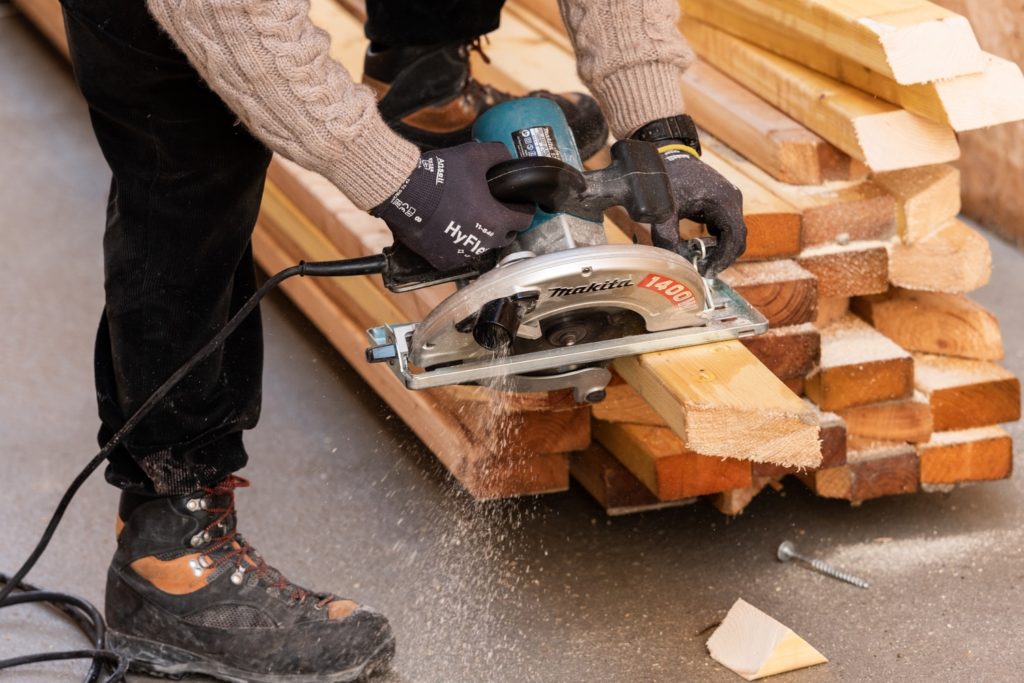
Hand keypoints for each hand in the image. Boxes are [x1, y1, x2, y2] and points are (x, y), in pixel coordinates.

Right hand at [371, 142, 533, 270]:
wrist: (404, 193)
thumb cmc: (440, 176)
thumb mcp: (474, 155)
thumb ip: (498, 155)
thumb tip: (508, 158)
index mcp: (496, 221)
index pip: (523, 220)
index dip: (522, 208)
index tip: (516, 202)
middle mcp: (483, 243)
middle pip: (504, 235)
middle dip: (502, 222)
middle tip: (490, 206)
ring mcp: (463, 254)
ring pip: (481, 246)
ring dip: (479, 234)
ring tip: (466, 215)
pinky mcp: (443, 261)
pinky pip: (458, 254)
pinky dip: (456, 243)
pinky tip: (449, 227)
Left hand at [656, 146, 746, 276]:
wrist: (668, 153)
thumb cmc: (667, 179)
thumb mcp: (665, 211)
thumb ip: (668, 237)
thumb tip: (675, 262)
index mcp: (724, 201)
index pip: (734, 238)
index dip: (724, 258)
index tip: (708, 271)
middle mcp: (733, 200)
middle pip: (738, 238)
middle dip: (722, 257)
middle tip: (703, 269)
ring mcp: (730, 199)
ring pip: (733, 233)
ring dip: (720, 248)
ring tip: (699, 258)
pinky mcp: (723, 201)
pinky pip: (726, 225)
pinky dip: (717, 238)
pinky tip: (699, 244)